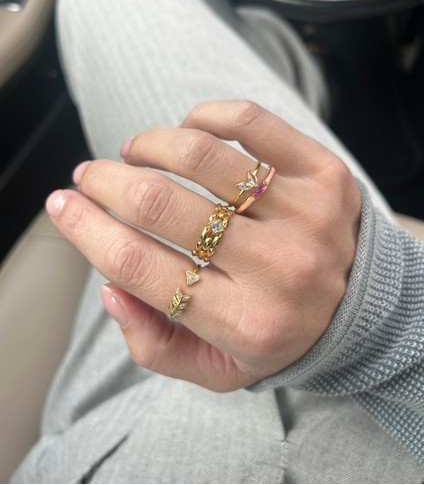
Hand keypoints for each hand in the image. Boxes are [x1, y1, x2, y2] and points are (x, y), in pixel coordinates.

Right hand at [46, 101, 360, 391]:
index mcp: (246, 323)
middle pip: (161, 206)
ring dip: (148, 145)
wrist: (361, 306)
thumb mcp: (217, 367)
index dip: (87, 230)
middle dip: (105, 183)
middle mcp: (278, 269)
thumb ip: (154, 343)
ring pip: (201, 156)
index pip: (141, 268)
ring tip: (134, 152)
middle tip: (90, 176)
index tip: (63, 206)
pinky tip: (187, 129)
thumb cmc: (277, 332)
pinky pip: (250, 123)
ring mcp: (306, 215)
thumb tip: (110, 287)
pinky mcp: (324, 174)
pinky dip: (203, 117)